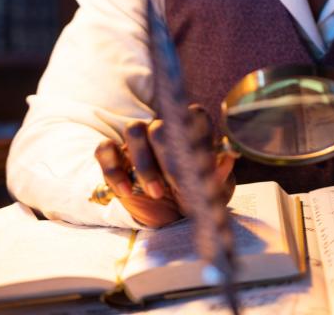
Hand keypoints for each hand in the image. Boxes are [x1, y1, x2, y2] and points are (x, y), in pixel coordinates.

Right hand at [94, 104, 235, 226]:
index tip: (199, 159)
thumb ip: (219, 176)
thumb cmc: (193, 197)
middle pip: (160, 124)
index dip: (197, 133)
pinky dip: (114, 170)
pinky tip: (125, 191)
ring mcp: (138, 144)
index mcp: (190, 134)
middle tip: (176, 183)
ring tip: (156, 192)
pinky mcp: (117, 158)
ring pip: (134, 129)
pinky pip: (105, 149)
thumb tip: (227, 159)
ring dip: (144, 163)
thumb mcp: (211, 192)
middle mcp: (163, 132)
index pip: (194, 114)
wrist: (167, 219)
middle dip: (167, 156)